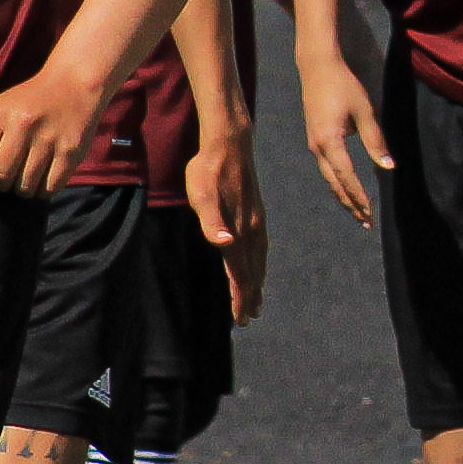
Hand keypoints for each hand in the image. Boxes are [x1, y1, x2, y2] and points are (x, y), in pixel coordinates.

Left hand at [0, 63, 108, 198]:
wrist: (74, 83)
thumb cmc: (30, 101)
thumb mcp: (0, 109)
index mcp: (1, 114)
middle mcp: (24, 125)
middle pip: (1, 176)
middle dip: (2, 182)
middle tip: (9, 175)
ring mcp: (50, 139)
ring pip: (25, 186)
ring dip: (23, 188)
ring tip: (26, 177)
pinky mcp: (72, 151)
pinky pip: (50, 188)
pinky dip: (44, 190)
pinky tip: (44, 179)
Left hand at [186, 120, 269, 325]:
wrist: (229, 144)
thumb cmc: (208, 170)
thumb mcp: (202, 195)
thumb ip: (211, 222)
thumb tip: (225, 243)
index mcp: (236, 229)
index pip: (240, 272)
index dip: (240, 297)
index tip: (241, 319)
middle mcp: (250, 229)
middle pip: (252, 271)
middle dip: (250, 296)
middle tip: (248, 318)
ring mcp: (256, 220)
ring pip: (258, 260)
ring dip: (257, 281)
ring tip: (256, 299)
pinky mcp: (256, 212)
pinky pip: (260, 247)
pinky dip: (259, 263)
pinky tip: (257, 263)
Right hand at [299, 50, 392, 228]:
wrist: (318, 67)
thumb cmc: (344, 86)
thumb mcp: (365, 112)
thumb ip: (376, 141)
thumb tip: (388, 166)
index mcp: (330, 142)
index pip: (348, 177)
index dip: (360, 196)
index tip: (371, 212)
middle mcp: (318, 147)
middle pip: (335, 184)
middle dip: (351, 204)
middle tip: (367, 222)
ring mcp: (314, 144)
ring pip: (329, 179)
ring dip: (343, 196)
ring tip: (358, 212)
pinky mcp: (315, 139)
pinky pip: (326, 168)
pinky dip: (337, 183)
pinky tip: (347, 188)